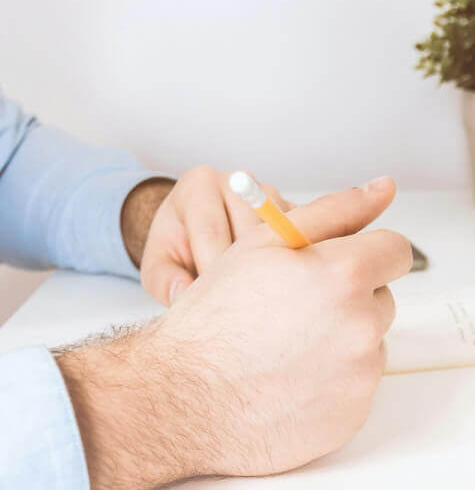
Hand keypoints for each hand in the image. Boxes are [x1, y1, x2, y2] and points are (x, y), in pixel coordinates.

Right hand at [58, 178, 411, 489]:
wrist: (186, 399)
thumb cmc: (215, 319)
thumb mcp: (264, 244)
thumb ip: (333, 211)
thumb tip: (384, 188)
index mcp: (345, 275)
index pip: (395, 251)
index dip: (366, 255)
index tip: (342, 267)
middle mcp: (362, 326)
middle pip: (382, 300)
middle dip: (349, 300)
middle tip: (295, 312)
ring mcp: (360, 376)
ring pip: (369, 345)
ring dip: (342, 342)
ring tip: (287, 350)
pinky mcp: (353, 416)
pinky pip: (357, 387)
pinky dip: (332, 383)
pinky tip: (290, 382)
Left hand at [122, 167, 292, 306]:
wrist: (198, 232)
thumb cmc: (177, 249)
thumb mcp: (158, 266)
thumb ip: (165, 281)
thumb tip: (183, 295)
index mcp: (199, 185)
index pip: (211, 230)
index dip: (213, 271)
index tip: (213, 303)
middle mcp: (238, 182)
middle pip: (250, 234)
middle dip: (244, 274)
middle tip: (238, 307)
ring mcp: (270, 195)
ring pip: (280, 238)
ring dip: (271, 272)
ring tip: (258, 298)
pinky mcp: (294, 212)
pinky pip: (302, 241)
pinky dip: (292, 266)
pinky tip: (278, 287)